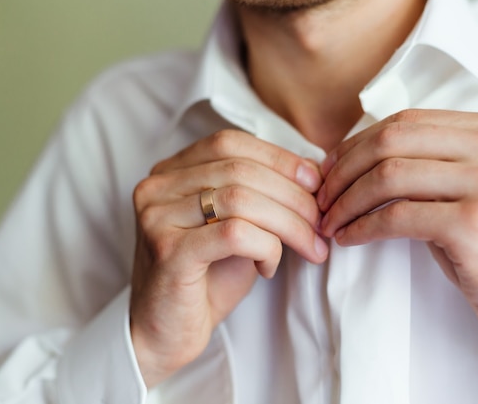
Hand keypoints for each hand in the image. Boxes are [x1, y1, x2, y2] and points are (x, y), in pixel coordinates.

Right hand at [130, 129, 327, 386]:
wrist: (164, 334)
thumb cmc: (206, 279)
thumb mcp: (237, 225)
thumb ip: (260, 193)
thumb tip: (313, 169)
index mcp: (170, 171)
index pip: (230, 143)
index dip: (278, 158)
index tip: (315, 182)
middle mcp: (156, 187)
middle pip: (240, 169)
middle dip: (293, 195)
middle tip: (321, 221)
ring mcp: (157, 217)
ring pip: (240, 199)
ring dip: (288, 223)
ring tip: (309, 246)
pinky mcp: (168, 251)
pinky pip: (234, 234)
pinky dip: (266, 247)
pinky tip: (270, 267)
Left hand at [317, 109, 477, 358]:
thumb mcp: (471, 187)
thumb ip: (429, 161)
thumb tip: (353, 155)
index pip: (407, 121)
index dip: (357, 144)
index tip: (330, 169)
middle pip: (392, 141)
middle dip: (344, 170)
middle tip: (321, 197)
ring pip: (389, 175)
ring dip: (346, 200)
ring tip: (328, 221)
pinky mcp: (475, 222)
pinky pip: (396, 215)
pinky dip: (361, 226)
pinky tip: (348, 238)